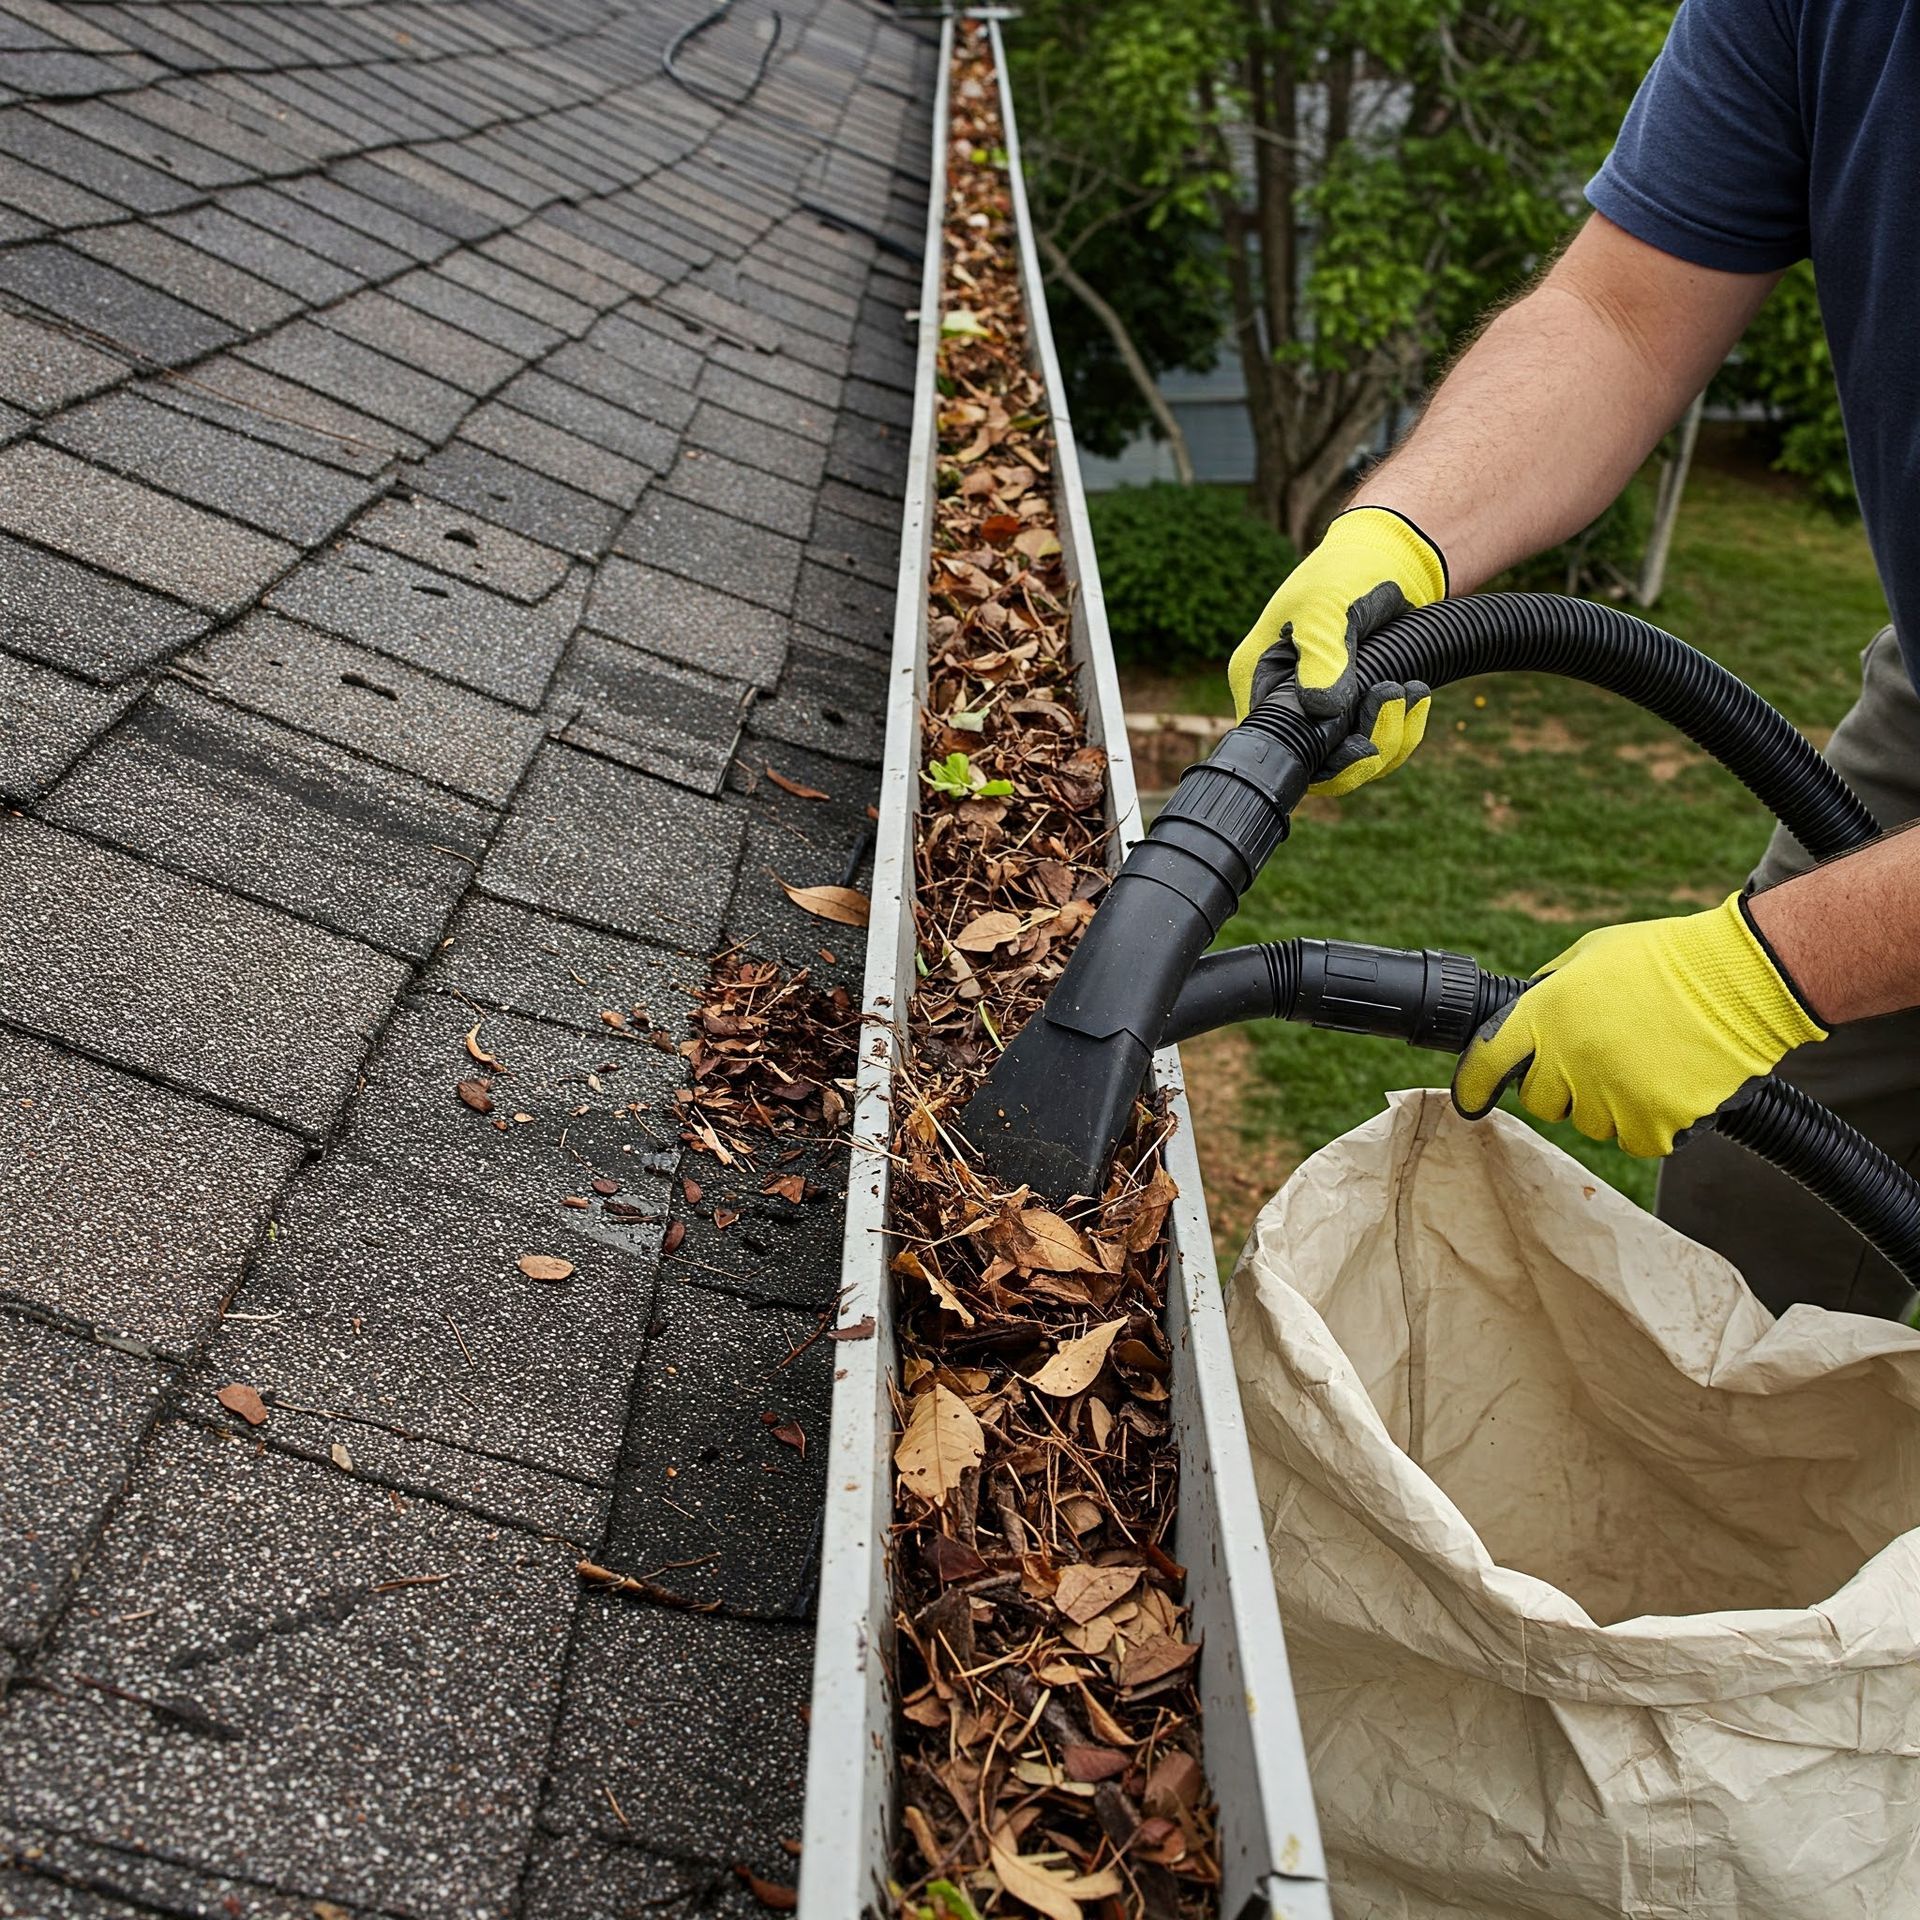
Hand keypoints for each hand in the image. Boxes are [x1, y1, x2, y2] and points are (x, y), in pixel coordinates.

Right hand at [1226, 505, 1448, 796]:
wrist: (1393, 557)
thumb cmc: (1347, 572)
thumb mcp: (1327, 608)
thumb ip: (1321, 657)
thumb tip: (1322, 710)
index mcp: (1259, 678)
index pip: (1274, 745)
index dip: (1318, 757)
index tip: (1361, 739)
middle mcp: (1286, 703)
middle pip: (1316, 767)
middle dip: (1362, 750)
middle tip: (1394, 701)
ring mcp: (1322, 710)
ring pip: (1351, 763)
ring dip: (1390, 736)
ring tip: (1411, 691)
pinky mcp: (1356, 711)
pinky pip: (1377, 747)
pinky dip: (1402, 730)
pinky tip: (1416, 696)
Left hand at [1452, 893, 1827, 1157]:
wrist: (1740, 979)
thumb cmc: (1664, 959)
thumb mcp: (1588, 955)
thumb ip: (1547, 990)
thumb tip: (1522, 1020)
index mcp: (1546, 1014)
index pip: (1488, 1061)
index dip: (1473, 1084)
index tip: (1470, 1097)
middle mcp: (1570, 1059)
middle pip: (1541, 1100)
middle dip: (1559, 1084)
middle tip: (1598, 1056)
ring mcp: (1612, 1096)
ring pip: (1589, 1123)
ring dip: (1607, 1102)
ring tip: (1644, 1059)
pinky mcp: (1655, 1125)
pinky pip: (1635, 1139)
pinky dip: (1648, 1121)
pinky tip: (1668, 1084)